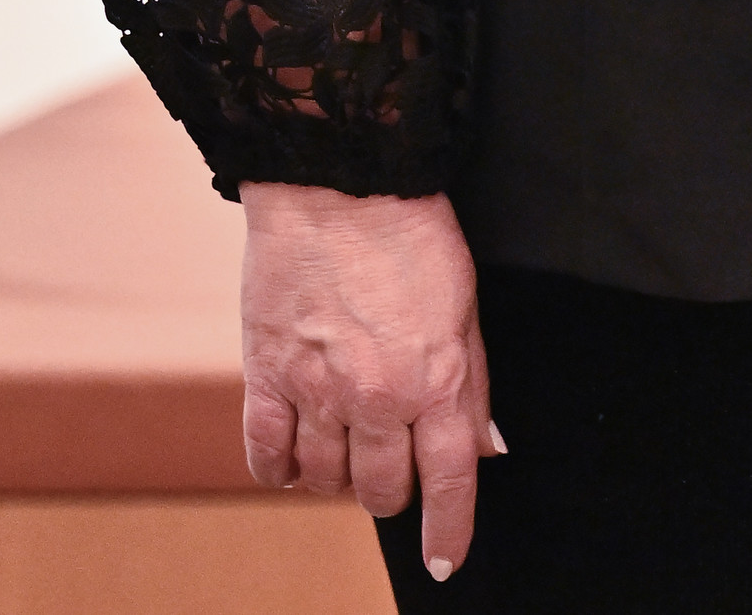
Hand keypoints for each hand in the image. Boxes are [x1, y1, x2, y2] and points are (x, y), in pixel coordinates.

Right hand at [240, 184, 497, 582]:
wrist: (339, 187)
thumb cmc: (412, 236)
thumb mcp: (467, 307)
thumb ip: (472, 385)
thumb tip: (485, 449)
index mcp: (437, 380)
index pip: (448, 481)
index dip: (449, 530)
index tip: (445, 562)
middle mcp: (378, 397)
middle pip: (382, 488)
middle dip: (393, 492)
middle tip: (393, 470)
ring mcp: (317, 390)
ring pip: (326, 479)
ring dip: (339, 480)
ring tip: (347, 452)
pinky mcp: (267, 375)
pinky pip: (266, 454)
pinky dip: (278, 471)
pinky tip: (291, 465)